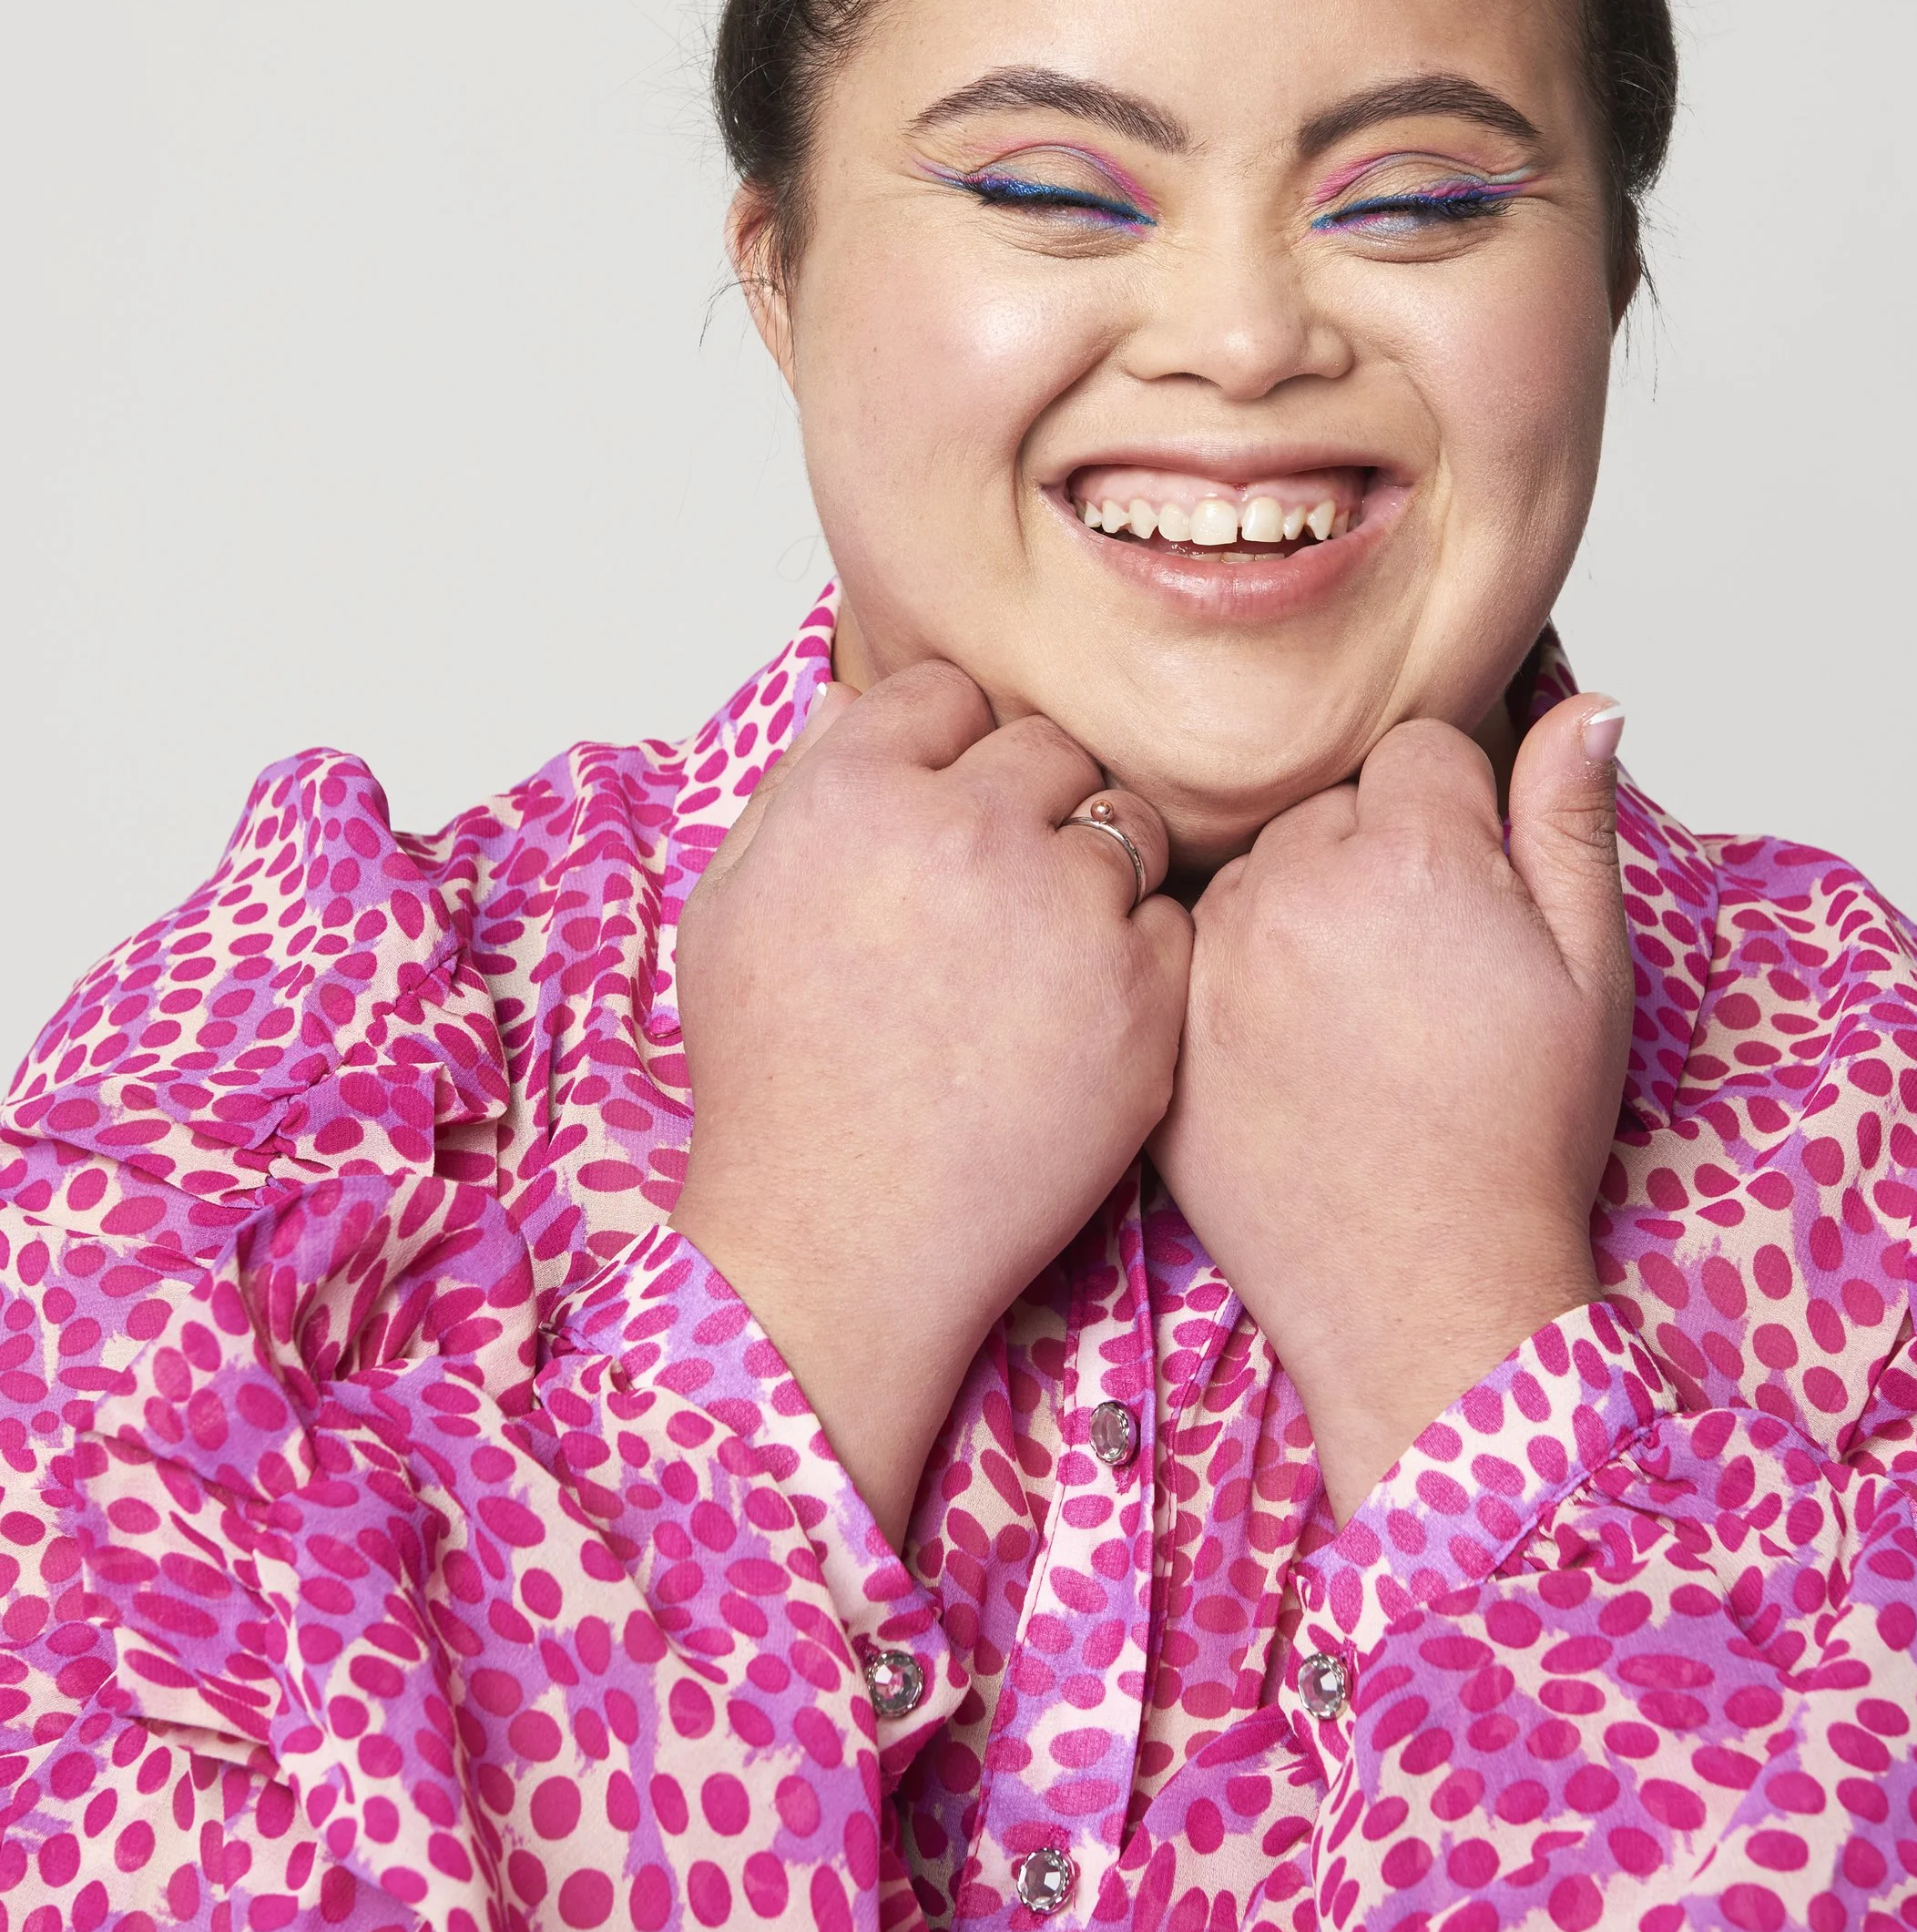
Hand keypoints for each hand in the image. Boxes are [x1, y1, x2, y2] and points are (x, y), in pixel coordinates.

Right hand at [671, 662, 1190, 1545]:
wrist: (840, 1238)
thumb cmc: (774, 1082)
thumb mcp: (731, 910)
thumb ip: (795, 785)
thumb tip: (852, 698)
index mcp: (856, 794)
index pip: (944, 692)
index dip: (944, 750)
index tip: (939, 812)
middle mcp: (968, 830)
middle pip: (1049, 747)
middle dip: (1028, 803)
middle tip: (995, 891)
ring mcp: (1068, 911)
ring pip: (1123, 826)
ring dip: (1091, 874)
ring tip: (1036, 958)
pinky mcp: (1145, 996)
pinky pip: (1171, 924)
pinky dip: (1137, 961)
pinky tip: (1072, 1020)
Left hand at [1152, 694, 1632, 1520]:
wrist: (1426, 1293)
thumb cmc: (1521, 1134)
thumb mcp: (1591, 973)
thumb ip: (1574, 821)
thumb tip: (1592, 703)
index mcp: (1411, 854)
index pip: (1419, 752)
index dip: (1459, 824)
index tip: (1471, 906)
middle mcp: (1296, 885)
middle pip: (1330, 806)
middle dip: (1373, 859)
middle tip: (1414, 975)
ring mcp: (1214, 957)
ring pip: (1256, 870)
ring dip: (1296, 911)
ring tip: (1352, 1020)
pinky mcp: (1163, 1024)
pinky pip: (1193, 946)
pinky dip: (1232, 977)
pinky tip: (1286, 1050)